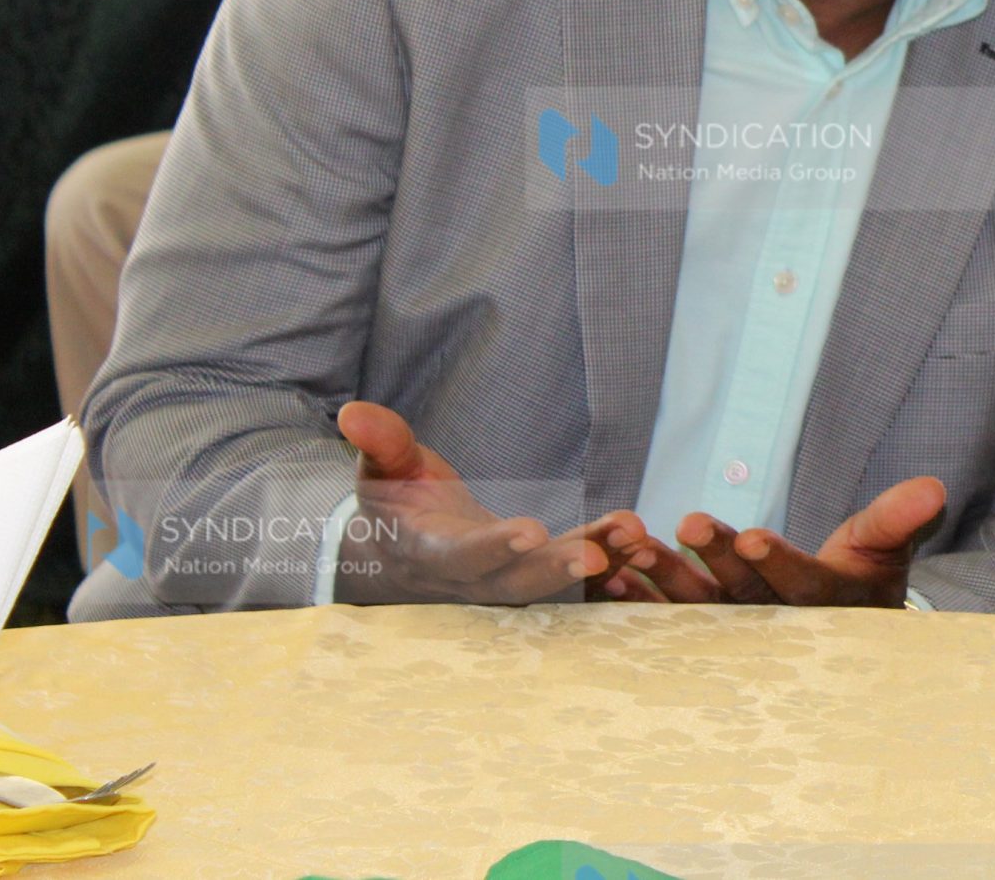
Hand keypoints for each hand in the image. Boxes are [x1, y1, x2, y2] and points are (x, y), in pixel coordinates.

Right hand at [332, 401, 649, 604]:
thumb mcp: (382, 471)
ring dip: (599, 562)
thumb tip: (351, 412)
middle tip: (599, 554)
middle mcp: (472, 580)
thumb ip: (378, 444)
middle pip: (516, 583)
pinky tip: (643, 542)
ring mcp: (506, 581)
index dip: (494, 547)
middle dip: (558, 570)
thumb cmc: (395, 503)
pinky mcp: (534, 573)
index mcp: (431, 554)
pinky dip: (610, 562)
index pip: (463, 556)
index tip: (529, 531)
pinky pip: (576, 576)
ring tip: (637, 537)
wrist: (406, 547)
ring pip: (555, 582)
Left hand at [642, 476, 949, 605]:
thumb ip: (897, 517)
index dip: (776, 563)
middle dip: (712, 562)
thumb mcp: (883, 547)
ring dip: (661, 577)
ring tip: (634, 544)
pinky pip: (658, 616)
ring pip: (692, 609)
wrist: (828, 625)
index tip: (752, 536)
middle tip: (688, 523)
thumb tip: (933, 486)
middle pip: (739, 597)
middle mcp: (772, 630)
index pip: (800, 585)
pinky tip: (605, 570)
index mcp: (823, 607)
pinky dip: (631, 596)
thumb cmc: (861, 579)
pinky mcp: (692, 629)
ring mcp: (728, 635)